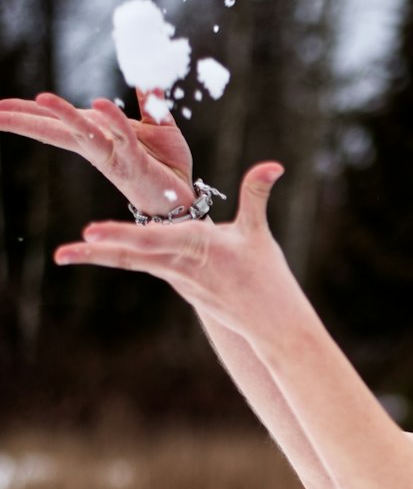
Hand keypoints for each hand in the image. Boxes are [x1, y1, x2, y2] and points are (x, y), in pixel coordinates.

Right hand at [0, 89, 195, 215]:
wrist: (184, 197)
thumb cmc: (167, 164)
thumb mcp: (158, 125)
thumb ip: (150, 100)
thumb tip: (147, 76)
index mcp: (98, 134)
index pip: (56, 120)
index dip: (28, 112)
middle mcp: (98, 146)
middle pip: (55, 128)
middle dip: (25, 119)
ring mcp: (114, 156)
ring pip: (82, 132)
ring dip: (63, 114)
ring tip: (40, 98)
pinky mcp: (134, 162)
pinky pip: (123, 137)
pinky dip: (112, 119)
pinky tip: (98, 103)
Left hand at [54, 163, 301, 344]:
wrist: (267, 323)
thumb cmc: (266, 277)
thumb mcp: (259, 234)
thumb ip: (256, 195)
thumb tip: (274, 164)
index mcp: (197, 247)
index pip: (152, 240)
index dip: (121, 234)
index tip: (92, 230)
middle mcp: (178, 263)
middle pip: (130, 257)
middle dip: (96, 253)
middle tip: (64, 252)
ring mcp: (173, 276)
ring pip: (128, 262)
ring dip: (95, 257)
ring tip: (62, 254)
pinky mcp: (174, 281)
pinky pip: (140, 265)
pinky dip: (116, 254)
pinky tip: (92, 247)